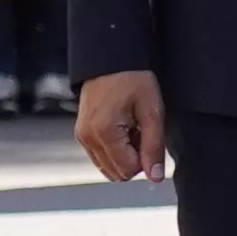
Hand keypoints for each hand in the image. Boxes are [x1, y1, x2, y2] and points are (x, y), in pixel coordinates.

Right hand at [76, 67, 168, 181]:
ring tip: (130, 128)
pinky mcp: (81, 133)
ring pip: (107, 167)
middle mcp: (88, 138)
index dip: (144, 158)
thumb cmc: (132, 78)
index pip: (128, 170)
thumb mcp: (151, 111)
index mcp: (104, 133)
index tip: (146, 135)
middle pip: (116, 172)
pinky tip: (121, 127)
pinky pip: (99, 156)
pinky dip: (113, 149)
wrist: (111, 59)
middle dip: (133, 159)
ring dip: (123, 154)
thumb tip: (155, 176)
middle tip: (139, 131)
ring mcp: (82, 136)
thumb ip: (154, 147)